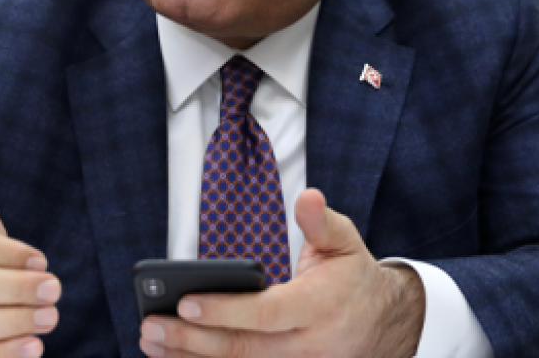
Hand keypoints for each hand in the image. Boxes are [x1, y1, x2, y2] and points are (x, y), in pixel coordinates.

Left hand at [139, 188, 423, 356]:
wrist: (387, 326)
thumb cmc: (353, 279)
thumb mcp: (345, 243)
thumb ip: (321, 222)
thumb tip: (307, 196)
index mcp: (321, 306)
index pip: (267, 313)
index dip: (225, 311)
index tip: (185, 302)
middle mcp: (309, 345)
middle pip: (244, 349)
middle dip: (192, 340)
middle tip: (151, 326)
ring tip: (151, 341)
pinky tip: (176, 357)